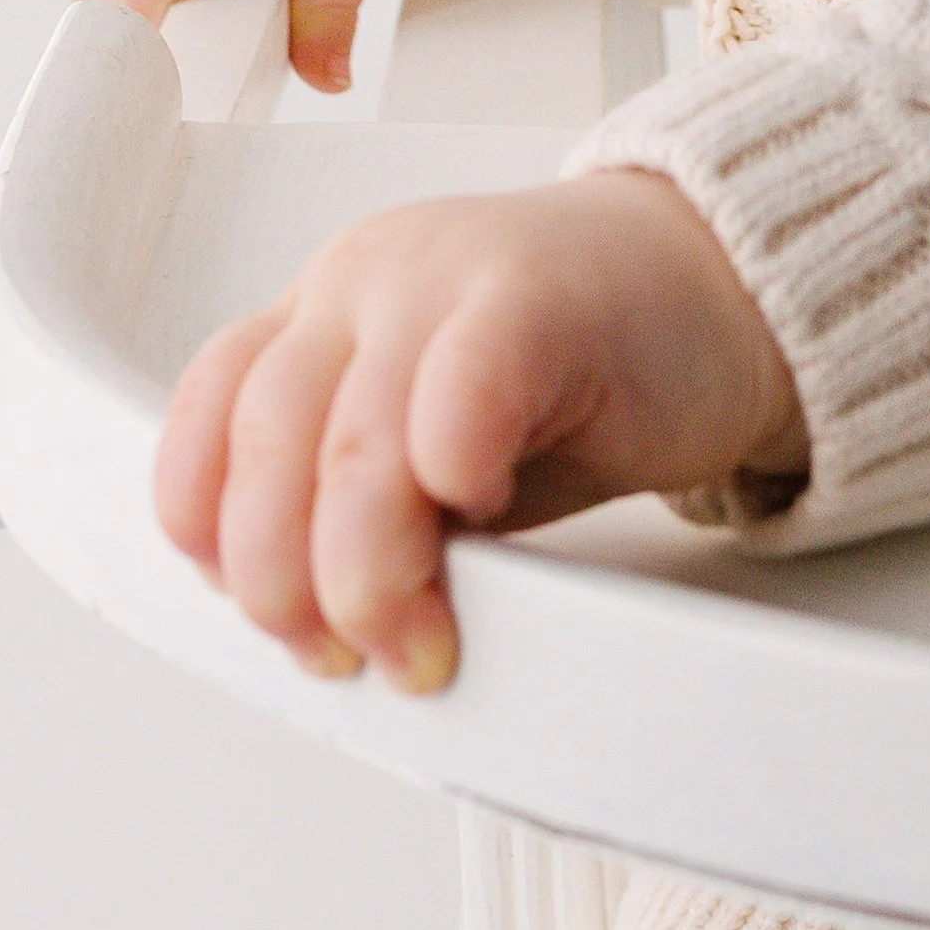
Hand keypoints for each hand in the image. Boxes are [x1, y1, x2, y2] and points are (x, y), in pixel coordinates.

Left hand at [155, 171, 807, 688]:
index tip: (267, 614)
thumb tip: (307, 623)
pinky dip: (453, 484)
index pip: (204, 417)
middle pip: (262, 448)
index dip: (213, 535)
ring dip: (368, 579)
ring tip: (418, 637)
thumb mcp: (438, 436)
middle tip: (346, 652)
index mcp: (325, 308)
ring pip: (347, 451)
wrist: (725, 279)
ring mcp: (444, 277)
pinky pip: (454, 404)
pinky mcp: (534, 299)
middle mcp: (363, 279)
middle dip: (286, 587)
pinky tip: (486, 509)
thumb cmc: (588, 367)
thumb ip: (362, 495)